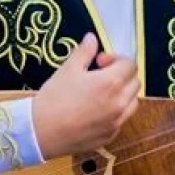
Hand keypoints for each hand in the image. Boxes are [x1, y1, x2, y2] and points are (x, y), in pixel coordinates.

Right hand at [33, 34, 139, 160]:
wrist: (39, 132)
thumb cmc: (53, 98)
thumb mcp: (68, 69)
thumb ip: (85, 51)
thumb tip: (92, 38)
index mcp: (112, 83)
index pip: (130, 64)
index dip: (116, 59)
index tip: (99, 62)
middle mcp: (119, 103)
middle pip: (135, 82)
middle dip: (122, 74)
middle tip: (100, 75)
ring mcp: (116, 122)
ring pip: (132, 102)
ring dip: (123, 93)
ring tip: (101, 93)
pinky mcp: (110, 136)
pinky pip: (122, 120)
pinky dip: (116, 112)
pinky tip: (96, 111)